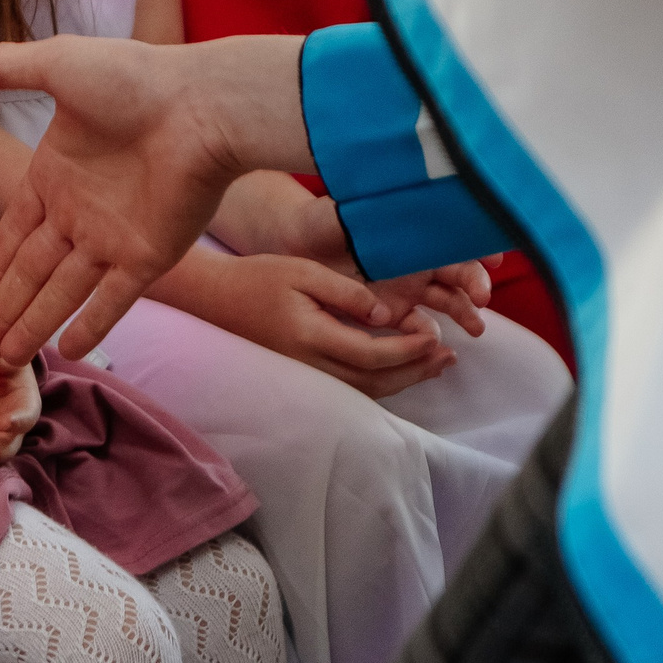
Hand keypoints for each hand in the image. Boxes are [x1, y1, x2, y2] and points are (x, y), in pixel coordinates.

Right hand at [0, 33, 308, 367]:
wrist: (203, 104)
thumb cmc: (134, 78)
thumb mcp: (58, 65)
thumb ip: (5, 67)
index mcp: (55, 175)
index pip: (16, 232)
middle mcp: (79, 214)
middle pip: (32, 273)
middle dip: (6, 309)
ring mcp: (113, 239)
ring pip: (61, 294)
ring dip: (33, 325)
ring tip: (8, 359)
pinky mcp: (147, 257)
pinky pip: (112, 301)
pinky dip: (91, 326)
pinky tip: (68, 351)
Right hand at [177, 248, 453, 397]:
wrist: (214, 299)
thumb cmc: (258, 277)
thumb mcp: (303, 271)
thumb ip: (347, 291)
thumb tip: (386, 315)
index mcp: (310, 336)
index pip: (372, 354)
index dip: (408, 349)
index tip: (435, 335)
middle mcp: (309, 364)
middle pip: (375, 381)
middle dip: (416, 370)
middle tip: (449, 357)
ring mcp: (304, 374)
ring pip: (364, 391)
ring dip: (404, 380)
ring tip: (435, 366)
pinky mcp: (302, 374)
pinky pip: (350, 387)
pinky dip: (382, 382)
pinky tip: (399, 370)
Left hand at [278, 194, 492, 338]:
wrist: (299, 242)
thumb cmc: (330, 217)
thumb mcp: (357, 206)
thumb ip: (383, 204)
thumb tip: (410, 188)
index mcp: (420, 234)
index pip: (459, 241)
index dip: (480, 249)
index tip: (494, 259)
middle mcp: (422, 262)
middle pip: (461, 275)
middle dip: (476, 286)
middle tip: (482, 298)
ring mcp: (411, 289)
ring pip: (449, 303)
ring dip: (465, 314)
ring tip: (476, 327)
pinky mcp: (393, 312)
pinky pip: (415, 326)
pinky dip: (427, 334)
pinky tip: (432, 341)